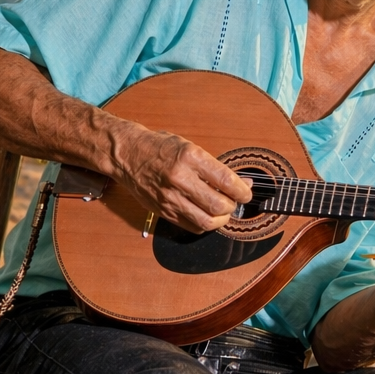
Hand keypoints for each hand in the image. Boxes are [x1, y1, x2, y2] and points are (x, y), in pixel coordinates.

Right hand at [109, 124, 252, 233]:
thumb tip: (241, 183)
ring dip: (221, 220)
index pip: (226, 181)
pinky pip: (191, 226)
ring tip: (223, 212)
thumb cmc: (159, 147)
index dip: (243, 191)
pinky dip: (204, 224)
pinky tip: (206, 215)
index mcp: (190, 157)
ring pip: (206, 221)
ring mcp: (170, 197)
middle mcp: (180, 178)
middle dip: (232, 207)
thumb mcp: (189, 147)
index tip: (247, 192)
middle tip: (234, 202)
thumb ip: (213, 166)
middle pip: (218, 205)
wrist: (127, 154)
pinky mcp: (163, 211)